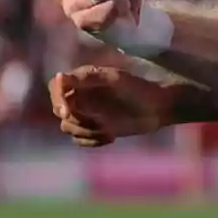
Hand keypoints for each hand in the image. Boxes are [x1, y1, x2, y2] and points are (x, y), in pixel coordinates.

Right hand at [49, 66, 168, 146]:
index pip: (56, 87)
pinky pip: (79, 139)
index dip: (58, 100)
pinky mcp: (95, 128)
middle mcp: (82, 94)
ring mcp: (88, 112)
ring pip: (67, 126)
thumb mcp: (116, 80)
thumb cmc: (141, 87)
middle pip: (58, 109)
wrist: (161, 107)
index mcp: (84, 78)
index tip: (67, 112)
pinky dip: (91, 141)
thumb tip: (59, 76)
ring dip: (84, 131)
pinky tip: (111, 138)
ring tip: (109, 129)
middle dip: (74, 119)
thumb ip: (89, 78)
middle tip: (98, 123)